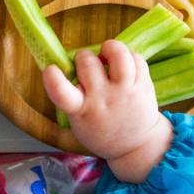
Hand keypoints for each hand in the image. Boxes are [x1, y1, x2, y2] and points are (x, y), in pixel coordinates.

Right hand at [42, 39, 172, 182]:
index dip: (53, 78)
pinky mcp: (143, 86)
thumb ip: (71, 95)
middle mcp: (103, 99)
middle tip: (87, 63)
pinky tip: (124, 65)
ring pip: (119, 55)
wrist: (136, 146)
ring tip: (108, 54)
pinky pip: (136, 58)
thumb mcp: (78, 120)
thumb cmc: (100, 128)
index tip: (50, 69)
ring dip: (110, 48)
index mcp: (81, 110)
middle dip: (84, 56)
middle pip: (88, 63)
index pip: (62, 93)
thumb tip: (69, 61)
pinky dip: (128, 56)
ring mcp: (125, 92)